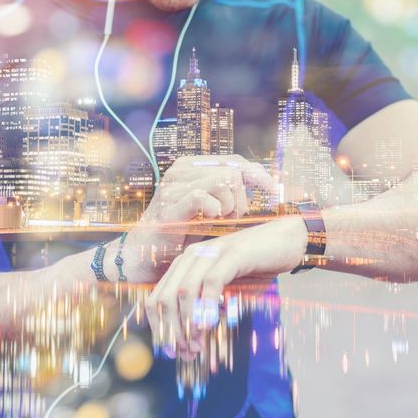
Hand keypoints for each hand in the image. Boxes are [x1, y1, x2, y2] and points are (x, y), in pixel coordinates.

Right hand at [121, 155, 275, 280]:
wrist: (145, 256)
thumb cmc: (183, 232)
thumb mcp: (211, 207)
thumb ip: (231, 191)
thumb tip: (265, 179)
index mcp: (191, 166)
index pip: (234, 161)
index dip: (257, 175)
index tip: (272, 192)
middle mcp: (181, 170)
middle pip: (233, 171)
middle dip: (242, 198)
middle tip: (233, 219)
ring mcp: (173, 186)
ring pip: (223, 181)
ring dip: (230, 206)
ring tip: (220, 221)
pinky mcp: (169, 206)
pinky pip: (204, 196)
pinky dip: (215, 211)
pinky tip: (210, 221)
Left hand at [144, 216, 306, 359]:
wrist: (286, 241)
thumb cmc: (255, 268)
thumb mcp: (226, 291)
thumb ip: (208, 310)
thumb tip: (191, 343)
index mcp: (185, 264)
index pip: (157, 298)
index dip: (159, 328)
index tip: (170, 351)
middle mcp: (191, 256)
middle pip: (165, 297)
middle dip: (171, 331)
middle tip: (185, 353)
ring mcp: (210, 253)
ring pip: (184, 291)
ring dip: (188, 324)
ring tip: (197, 346)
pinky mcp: (232, 254)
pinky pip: (211, 283)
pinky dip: (207, 307)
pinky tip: (210, 326)